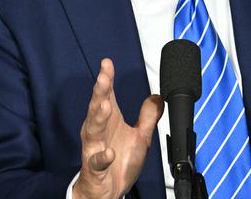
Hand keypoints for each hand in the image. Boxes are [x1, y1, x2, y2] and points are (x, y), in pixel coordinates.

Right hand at [72, 58, 163, 198]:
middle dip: (100, 92)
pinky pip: (97, 161)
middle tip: (103, 77)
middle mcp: (99, 132)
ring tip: (106, 105)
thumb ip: (147, 117)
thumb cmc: (119, 162)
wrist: (108, 192)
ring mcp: (94, 149)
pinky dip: (102, 156)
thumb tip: (157, 97)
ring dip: (99, 118)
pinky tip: (109, 152)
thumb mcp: (140, 137)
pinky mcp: (95, 168)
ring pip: (93, 131)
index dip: (107, 79)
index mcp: (109, 121)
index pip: (106, 95)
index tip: (107, 63)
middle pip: (97, 108)